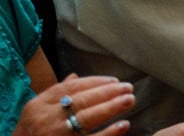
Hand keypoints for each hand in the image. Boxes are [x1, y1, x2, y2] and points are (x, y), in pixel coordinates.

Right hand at [14, 75, 133, 135]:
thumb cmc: (30, 132)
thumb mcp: (36, 110)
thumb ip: (56, 94)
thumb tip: (75, 77)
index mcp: (39, 105)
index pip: (70, 88)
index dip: (95, 82)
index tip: (114, 81)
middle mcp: (47, 119)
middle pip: (81, 102)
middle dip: (107, 93)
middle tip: (129, 88)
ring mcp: (56, 135)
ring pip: (86, 119)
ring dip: (111, 108)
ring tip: (129, 100)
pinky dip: (108, 133)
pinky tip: (123, 125)